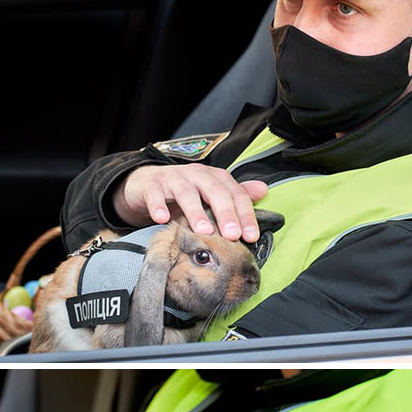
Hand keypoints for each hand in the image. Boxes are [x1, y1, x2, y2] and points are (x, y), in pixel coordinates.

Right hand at [114, 164, 267, 242]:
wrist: (147, 184)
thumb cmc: (184, 192)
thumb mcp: (211, 194)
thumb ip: (236, 195)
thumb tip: (264, 190)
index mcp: (215, 178)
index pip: (235, 194)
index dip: (245, 214)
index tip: (251, 236)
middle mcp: (197, 175)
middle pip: (214, 191)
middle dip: (225, 213)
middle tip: (232, 235)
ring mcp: (173, 179)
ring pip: (186, 193)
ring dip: (196, 212)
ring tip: (204, 231)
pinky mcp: (152, 185)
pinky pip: (155, 194)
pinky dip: (158, 205)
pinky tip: (162, 219)